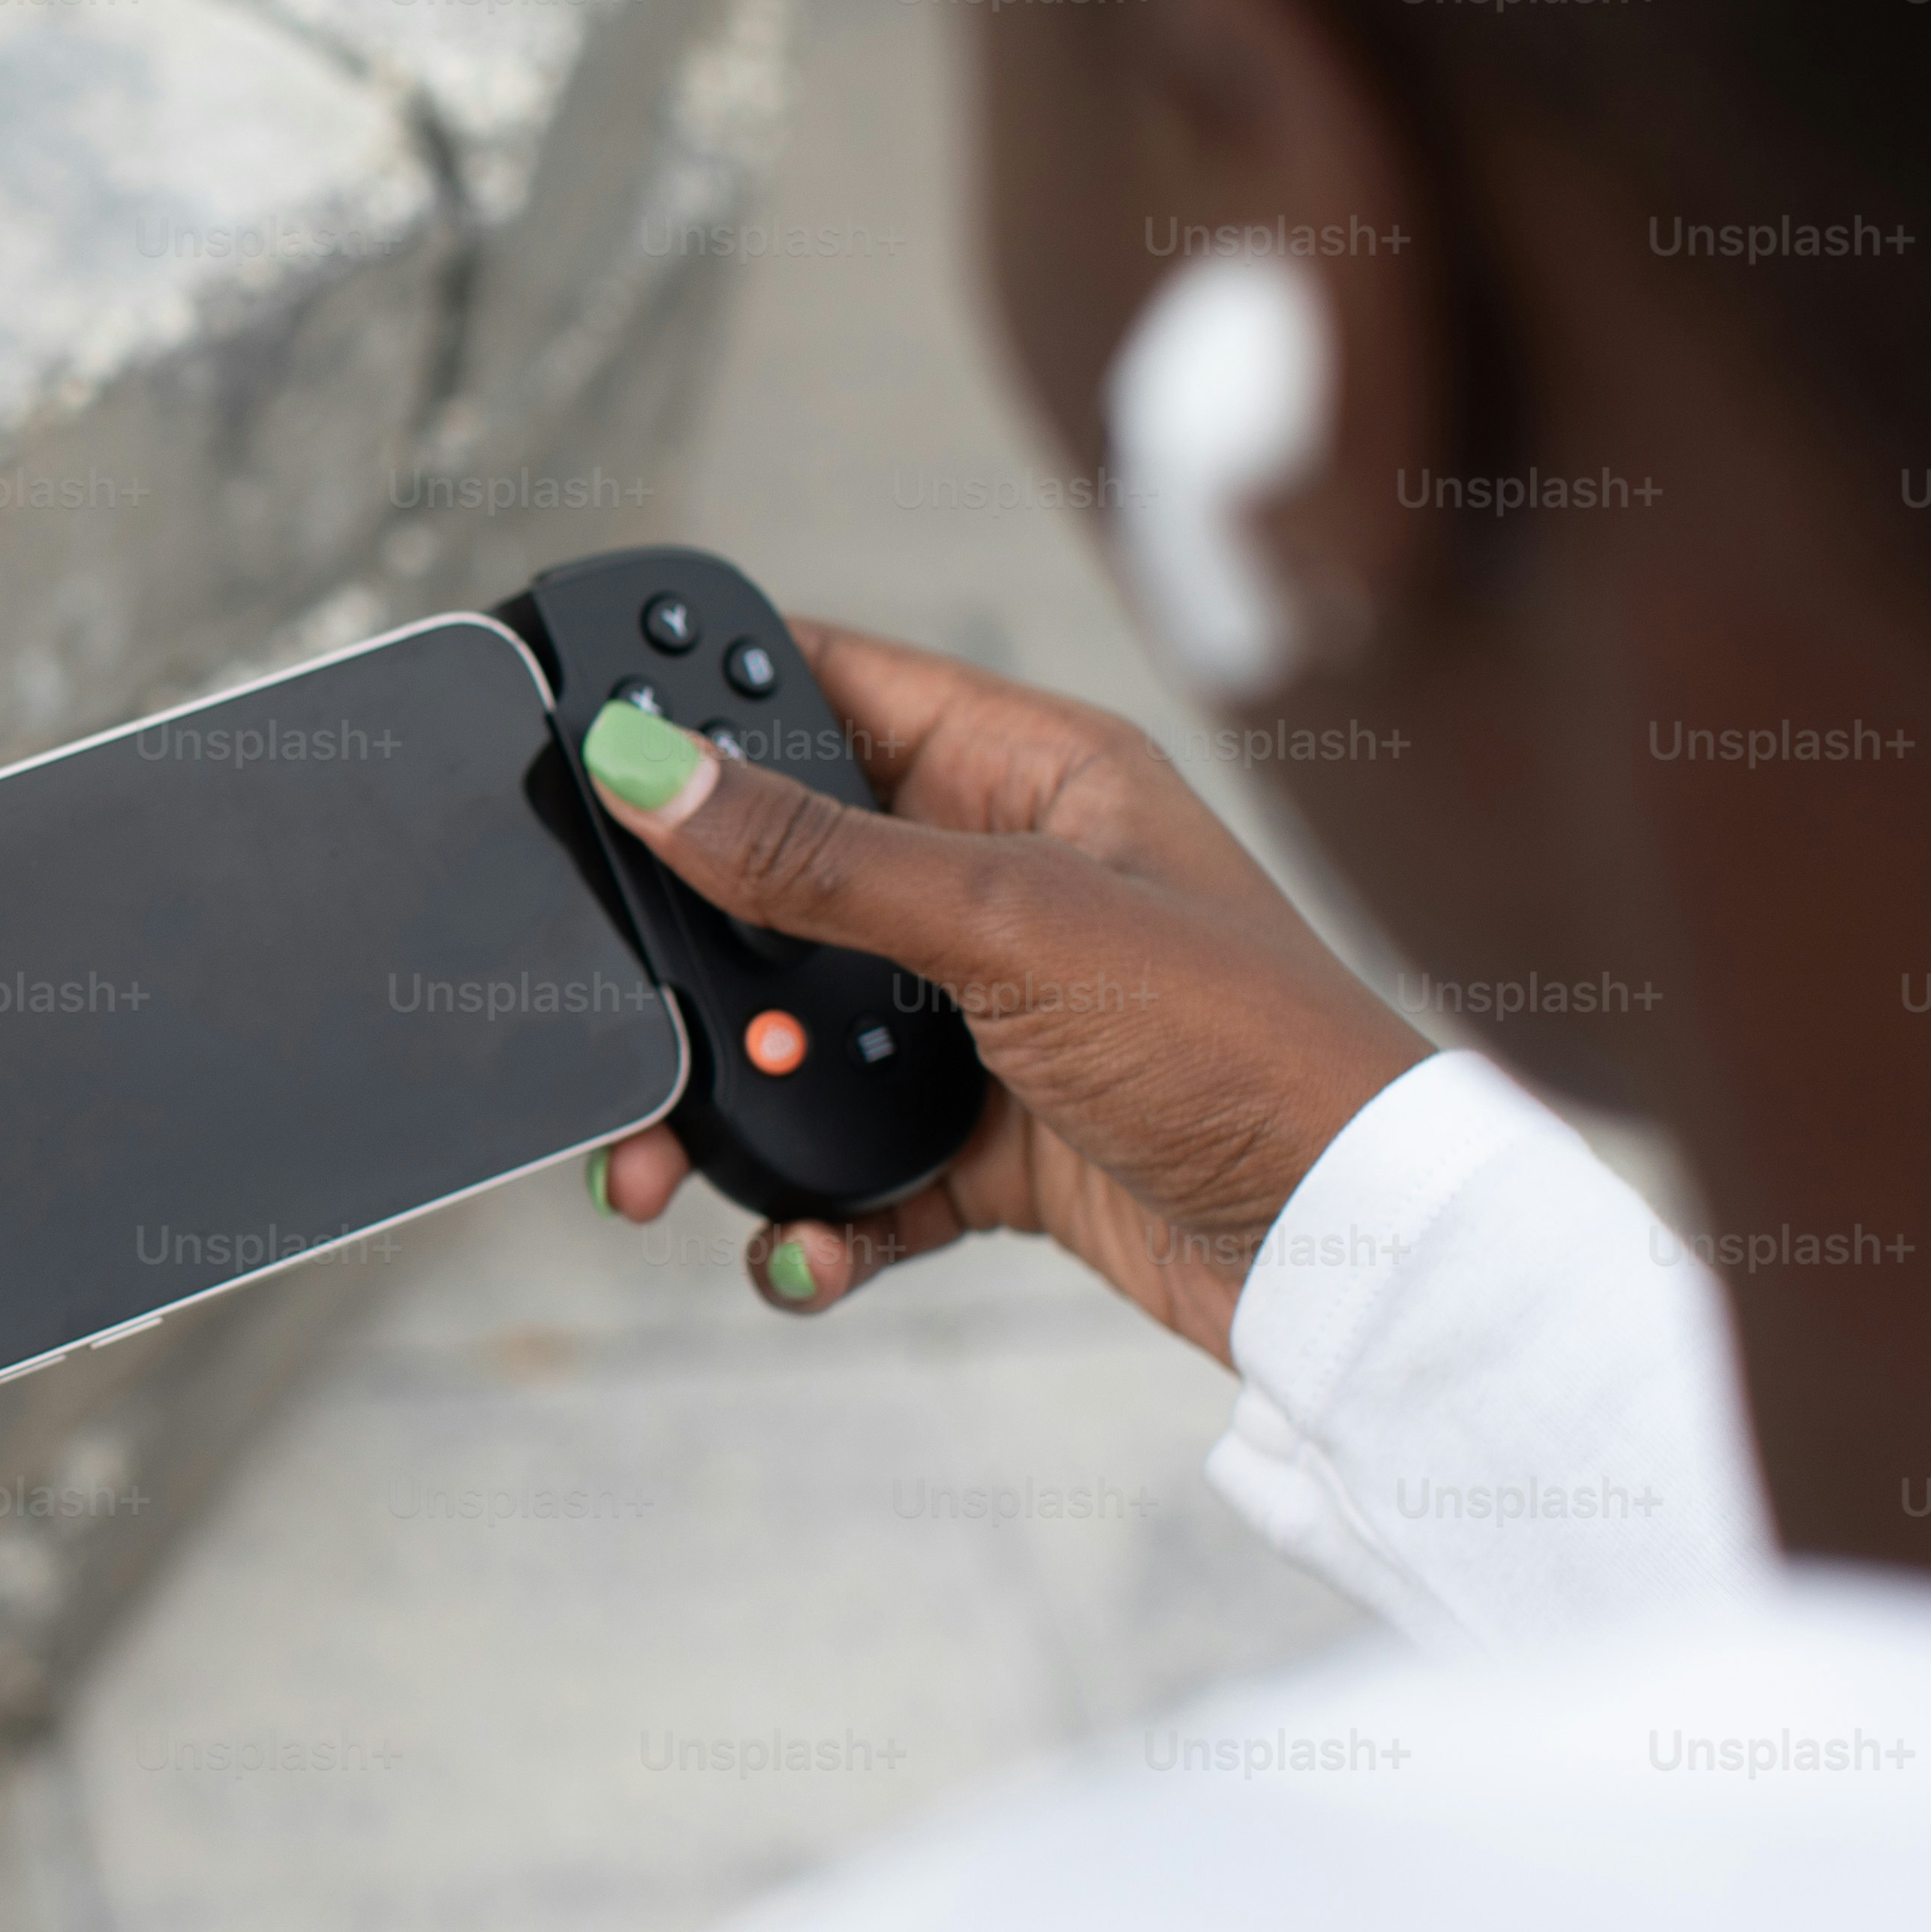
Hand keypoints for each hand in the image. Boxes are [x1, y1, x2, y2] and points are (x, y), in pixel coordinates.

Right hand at [585, 624, 1429, 1363]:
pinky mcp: (990, 1135)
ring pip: (799, 1034)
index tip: (580, 726)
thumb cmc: (1245, 1044)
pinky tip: (804, 1248)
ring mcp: (989, 1011)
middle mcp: (998, 878)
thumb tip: (646, 766)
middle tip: (608, 1004)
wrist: (1350, 1250)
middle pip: (779, 880)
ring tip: (664, 1170)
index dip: (701, 693)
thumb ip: (816, 857)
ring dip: (728, 1106)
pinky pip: (852, 1163)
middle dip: (686, 955)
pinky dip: (812, 1213)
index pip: (826, 681)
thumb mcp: (1010, 925)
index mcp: (1024, 772)